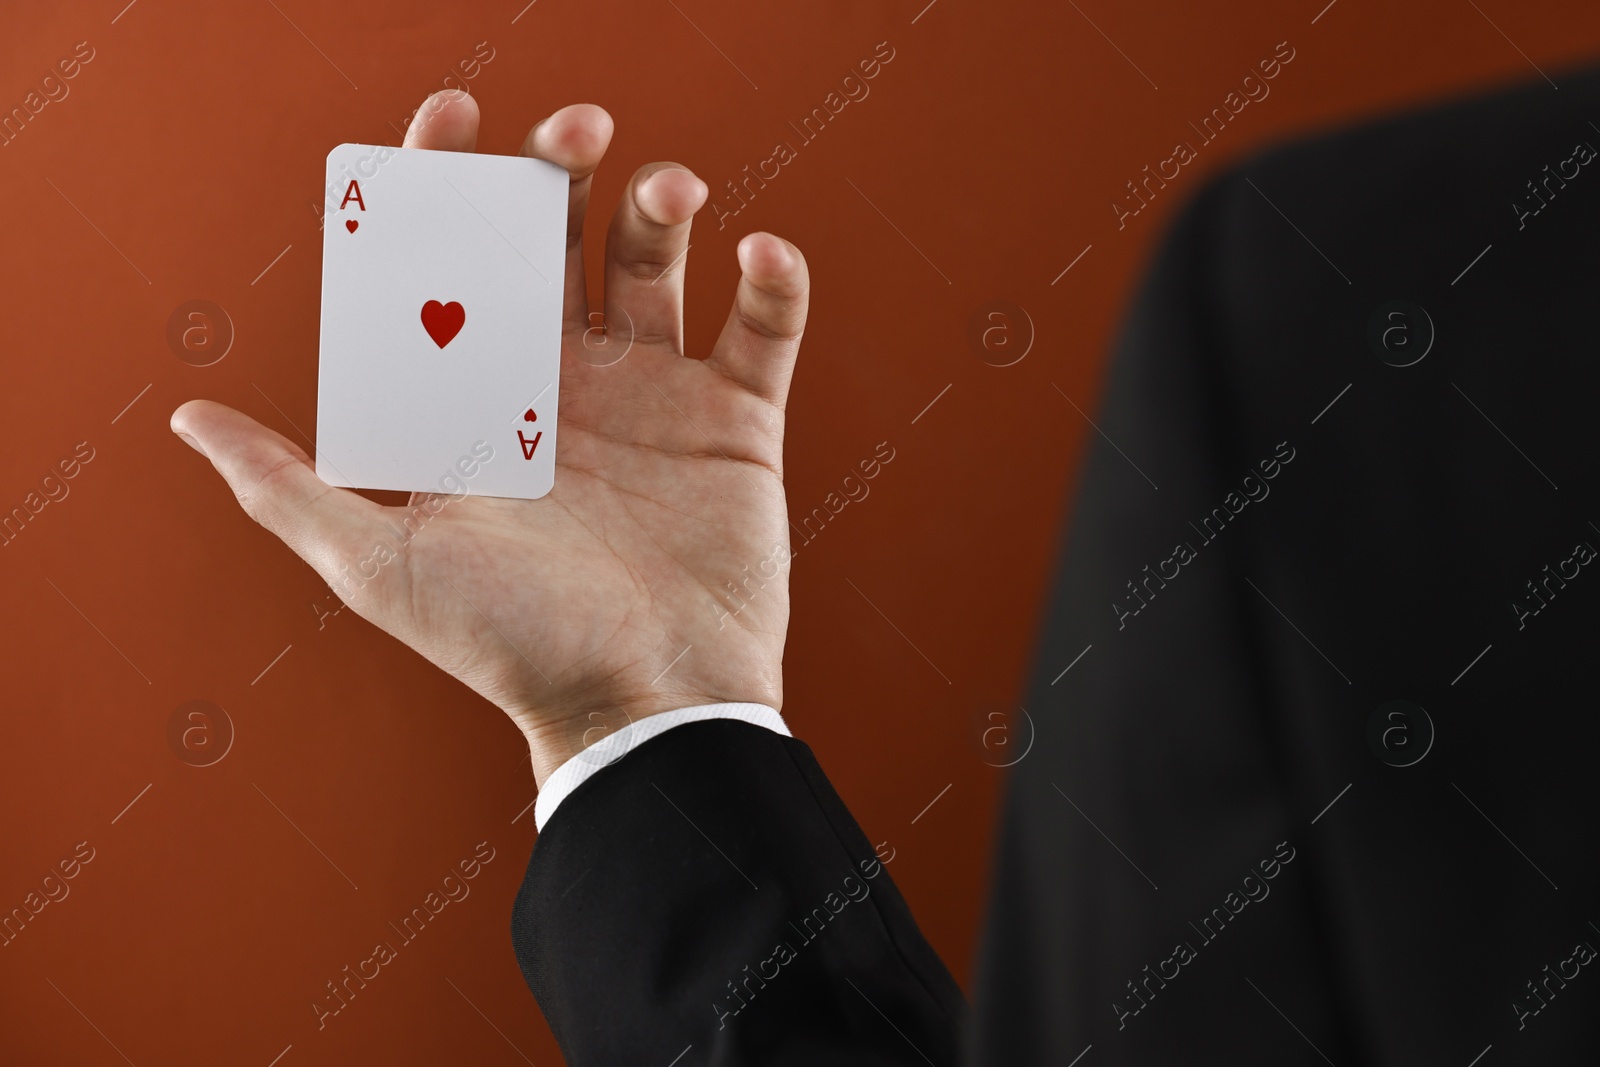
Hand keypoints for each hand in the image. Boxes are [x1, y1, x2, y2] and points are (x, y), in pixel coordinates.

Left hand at [171, 91, 808, 786]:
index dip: (446, 181)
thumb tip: (189, 423)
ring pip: (656, 262)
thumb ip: (290, 489)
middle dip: (557, 167)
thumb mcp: (381, 568)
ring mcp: (655, 396)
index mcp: (482, 398)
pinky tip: (763, 254)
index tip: (451, 119)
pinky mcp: (736, 422)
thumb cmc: (512, 648)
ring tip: (670, 191)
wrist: (642, 708)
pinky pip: (763, 329)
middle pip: (558, 239)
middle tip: (570, 131)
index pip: (456, 262)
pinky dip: (774, 282)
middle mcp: (566, 383)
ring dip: (661, 204)